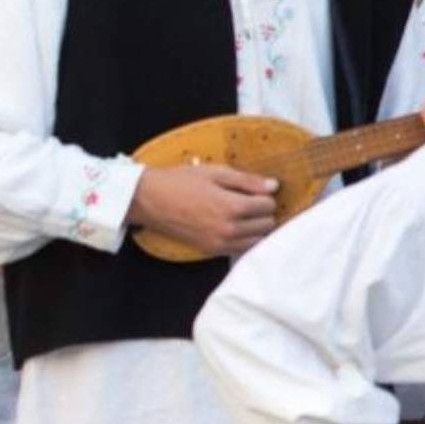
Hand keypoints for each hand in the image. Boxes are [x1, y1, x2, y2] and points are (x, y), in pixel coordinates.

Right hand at [129, 162, 279, 257]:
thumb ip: (247, 180)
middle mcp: (230, 230)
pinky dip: (244, 238)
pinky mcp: (212, 251)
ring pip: (257, 240)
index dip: (264, 195)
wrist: (150, 201)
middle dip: (263, 211)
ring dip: (256, 227)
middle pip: (267, 225)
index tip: (254, 189)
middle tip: (249, 199)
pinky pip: (241, 249)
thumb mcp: (215, 173)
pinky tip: (233, 225)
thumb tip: (273, 186)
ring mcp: (221, 243)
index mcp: (232, 207)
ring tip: (242, 213)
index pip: (268, 205)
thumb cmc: (181, 182)